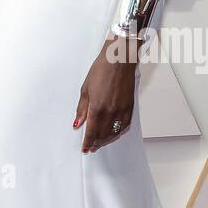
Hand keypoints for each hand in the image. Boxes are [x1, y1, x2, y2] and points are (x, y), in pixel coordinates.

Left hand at [73, 34, 139, 151]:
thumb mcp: (85, 89)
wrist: (119, 60)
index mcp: (97, 107)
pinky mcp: (130, 107)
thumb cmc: (102, 70)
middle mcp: (110, 111)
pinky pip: (125, 126)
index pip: (91, 131)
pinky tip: (114, 134)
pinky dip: (119, 133)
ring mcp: (122, 110)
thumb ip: (82, 109)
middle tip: (91, 147)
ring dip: (107, 140)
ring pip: (115, 133)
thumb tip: (78, 123)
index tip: (85, 148)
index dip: (87, 142)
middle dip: (96, 143)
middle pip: (103, 135)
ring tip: (101, 142)